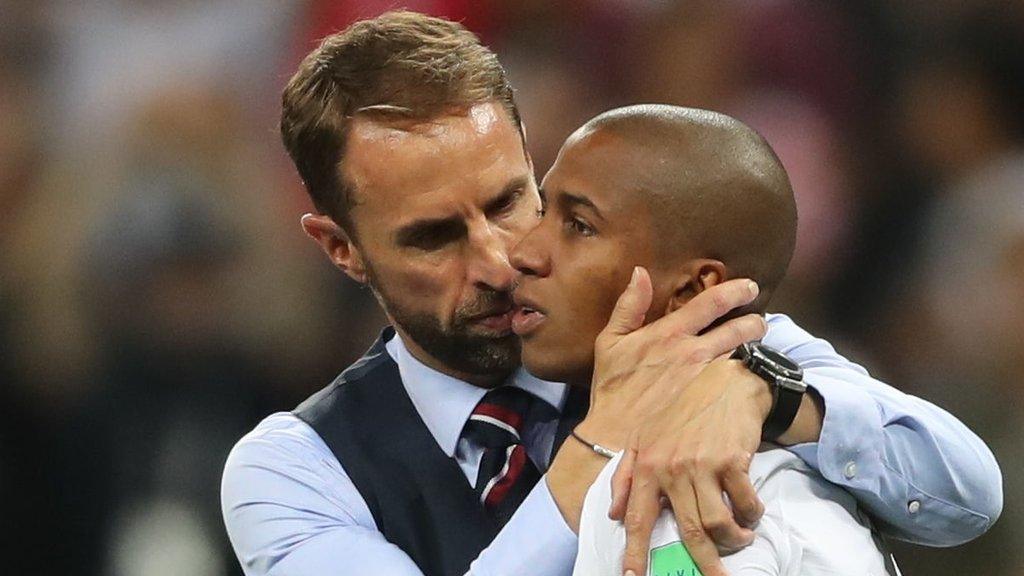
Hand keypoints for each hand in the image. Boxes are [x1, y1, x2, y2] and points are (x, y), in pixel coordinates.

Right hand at [577, 266, 766, 448]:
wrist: (615, 440)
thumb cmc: (611, 392)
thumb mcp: (609, 343)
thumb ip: (629, 306)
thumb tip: (640, 272)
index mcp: (669, 333)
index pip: (713, 302)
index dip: (736, 291)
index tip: (750, 288)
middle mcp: (693, 353)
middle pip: (739, 330)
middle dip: (755, 323)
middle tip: (760, 323)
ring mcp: (707, 381)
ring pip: (744, 356)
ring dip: (753, 350)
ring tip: (756, 350)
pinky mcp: (714, 407)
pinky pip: (741, 386)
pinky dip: (749, 378)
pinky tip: (751, 381)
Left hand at [610, 359, 772, 575]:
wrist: (724, 383)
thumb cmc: (681, 413)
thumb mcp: (643, 437)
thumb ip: (625, 475)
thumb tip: (613, 513)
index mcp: (646, 466)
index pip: (638, 517)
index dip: (634, 552)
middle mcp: (671, 468)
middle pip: (688, 530)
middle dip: (703, 563)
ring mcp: (702, 465)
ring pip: (718, 523)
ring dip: (734, 539)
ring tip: (740, 539)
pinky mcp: (732, 460)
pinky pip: (745, 504)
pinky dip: (751, 515)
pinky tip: (751, 513)